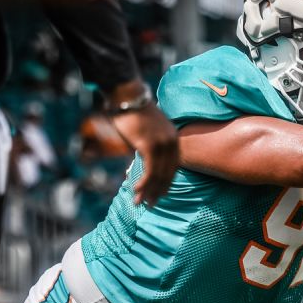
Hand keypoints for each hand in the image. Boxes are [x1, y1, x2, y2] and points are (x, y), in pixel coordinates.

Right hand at [105, 80, 178, 204]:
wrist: (128, 97)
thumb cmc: (134, 113)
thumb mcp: (149, 132)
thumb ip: (150, 148)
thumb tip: (144, 162)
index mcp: (174, 139)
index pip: (173, 168)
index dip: (166, 184)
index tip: (159, 196)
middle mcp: (172, 142)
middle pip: (167, 174)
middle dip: (157, 192)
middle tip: (149, 205)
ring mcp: (162, 144)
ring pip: (158, 175)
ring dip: (148, 191)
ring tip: (140, 203)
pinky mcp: (150, 146)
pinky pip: (149, 171)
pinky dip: (144, 183)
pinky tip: (136, 190)